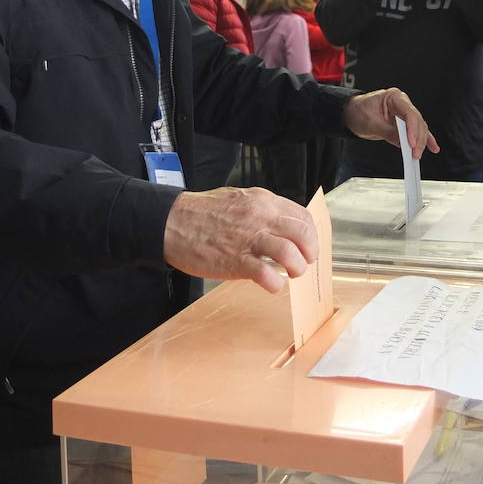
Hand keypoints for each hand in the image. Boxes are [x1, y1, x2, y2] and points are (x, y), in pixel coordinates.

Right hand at [164, 186, 316, 293]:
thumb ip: (261, 210)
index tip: (308, 246)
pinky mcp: (235, 261)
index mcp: (262, 201)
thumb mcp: (238, 199)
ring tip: (291, 274)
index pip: (303, 217)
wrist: (171, 222)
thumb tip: (281, 224)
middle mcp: (260, 218)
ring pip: (290, 254)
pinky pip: (267, 275)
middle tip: (304, 262)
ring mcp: (249, 240)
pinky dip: (276, 284)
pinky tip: (272, 284)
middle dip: (309, 253)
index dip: (311, 235)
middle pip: (302, 235)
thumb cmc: (201, 212)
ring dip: (297, 268)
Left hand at [342, 87, 438, 159]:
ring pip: (418, 128)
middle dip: (418, 139)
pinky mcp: (403, 124)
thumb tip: (403, 143)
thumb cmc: (358, 111)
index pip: (410, 113)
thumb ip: (388, 132)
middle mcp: (402, 104)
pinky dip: (424, 140)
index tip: (411, 144)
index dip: (413, 129)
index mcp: (394, 97)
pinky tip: (432, 147)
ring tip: (418, 154)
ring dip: (421, 142)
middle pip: (417, 121)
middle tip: (415, 153)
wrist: (351, 113)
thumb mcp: (371, 123)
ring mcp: (403, 114)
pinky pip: (416, 132)